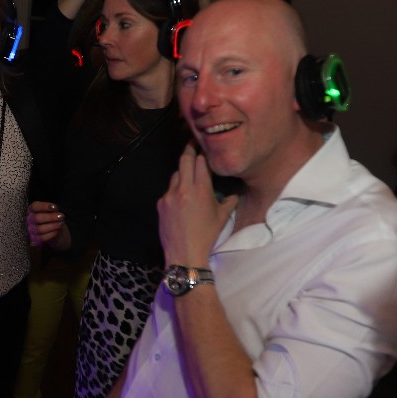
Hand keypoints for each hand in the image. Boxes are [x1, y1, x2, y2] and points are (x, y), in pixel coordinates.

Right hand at [25, 201, 69, 251]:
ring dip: (52, 226)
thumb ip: (52, 209)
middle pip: (36, 218)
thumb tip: (54, 208)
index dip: (44, 207)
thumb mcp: (52, 211)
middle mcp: (28, 219)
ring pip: (38, 229)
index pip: (35, 206)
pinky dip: (50, 234)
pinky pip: (41, 238)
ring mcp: (29, 230)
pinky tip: (57, 231)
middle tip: (61, 216)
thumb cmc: (52, 218)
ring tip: (60, 224)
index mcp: (32, 209)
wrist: (54, 231)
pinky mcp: (33, 240)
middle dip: (50, 217)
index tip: (54, 208)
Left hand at [158, 145, 236, 268]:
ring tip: (189, 176)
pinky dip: (175, 189)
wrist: (184, 254)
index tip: (205, 147)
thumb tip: (236, 193)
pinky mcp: (160, 204)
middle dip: (189, 150)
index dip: (203, 153)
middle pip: (184, 160)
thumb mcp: (223, 217)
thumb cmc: (207, 236)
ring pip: (175, 174)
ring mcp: (169, 195)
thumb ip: (230, 201)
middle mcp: (183, 189)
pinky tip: (181, 198)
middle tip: (193, 143)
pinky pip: (168, 190)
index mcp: (201, 190)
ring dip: (182, 172)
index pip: (200, 161)